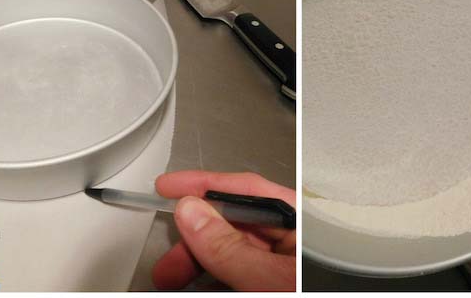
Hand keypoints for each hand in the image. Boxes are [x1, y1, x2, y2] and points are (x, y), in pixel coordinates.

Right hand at [152, 171, 295, 290]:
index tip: (169, 186)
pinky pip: (244, 274)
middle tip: (166, 255)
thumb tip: (191, 212)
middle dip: (195, 237)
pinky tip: (199, 283)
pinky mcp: (278, 283)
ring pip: (235, 252)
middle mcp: (295, 241)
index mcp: (303, 224)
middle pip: (235, 224)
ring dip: (199, 261)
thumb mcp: (273, 278)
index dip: (205, 186)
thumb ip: (232, 248)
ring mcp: (287, 265)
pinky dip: (218, 276)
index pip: (249, 191)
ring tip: (171, 276)